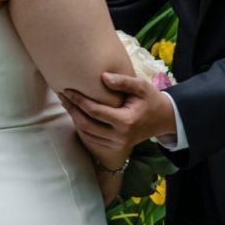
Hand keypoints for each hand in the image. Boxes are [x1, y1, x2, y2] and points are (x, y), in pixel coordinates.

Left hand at [59, 69, 177, 159]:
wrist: (163, 120)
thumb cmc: (152, 100)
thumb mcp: (142, 87)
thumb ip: (123, 82)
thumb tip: (102, 77)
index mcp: (126, 121)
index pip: (96, 111)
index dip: (79, 100)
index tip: (68, 89)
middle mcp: (120, 137)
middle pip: (87, 124)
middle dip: (72, 109)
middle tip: (61, 95)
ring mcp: (117, 145)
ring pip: (87, 134)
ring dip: (74, 118)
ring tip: (66, 102)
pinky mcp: (115, 148)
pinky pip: (92, 139)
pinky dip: (81, 127)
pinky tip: (76, 114)